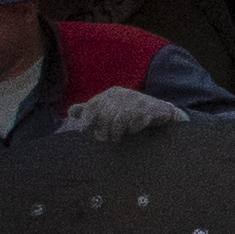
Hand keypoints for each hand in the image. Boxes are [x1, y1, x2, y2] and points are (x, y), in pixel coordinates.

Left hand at [67, 89, 183, 142]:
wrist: (163, 112)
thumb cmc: (134, 113)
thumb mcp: (111, 110)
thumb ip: (92, 110)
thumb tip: (71, 111)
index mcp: (111, 94)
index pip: (93, 105)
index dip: (87, 119)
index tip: (83, 132)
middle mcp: (123, 94)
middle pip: (104, 113)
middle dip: (102, 129)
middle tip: (103, 139)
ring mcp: (137, 100)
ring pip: (118, 119)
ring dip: (116, 132)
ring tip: (117, 138)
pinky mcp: (150, 108)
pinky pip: (135, 120)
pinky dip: (132, 128)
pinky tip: (133, 131)